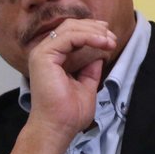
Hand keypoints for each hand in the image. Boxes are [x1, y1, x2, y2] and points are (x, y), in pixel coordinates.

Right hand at [26, 18, 116, 139]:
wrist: (59, 127)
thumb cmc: (69, 112)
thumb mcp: (87, 84)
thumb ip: (90, 68)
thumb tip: (99, 54)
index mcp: (52, 58)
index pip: (71, 33)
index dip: (92, 31)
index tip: (111, 38)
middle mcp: (44, 52)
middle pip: (71, 26)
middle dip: (95, 29)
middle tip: (113, 38)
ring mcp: (41, 53)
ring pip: (70, 28)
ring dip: (94, 31)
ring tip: (110, 40)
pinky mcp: (43, 56)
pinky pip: (69, 37)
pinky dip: (88, 36)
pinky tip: (102, 42)